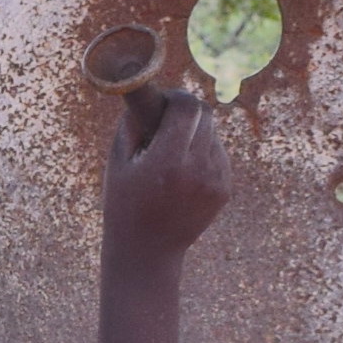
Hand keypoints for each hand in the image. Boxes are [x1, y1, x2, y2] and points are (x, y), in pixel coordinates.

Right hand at [102, 80, 232, 268]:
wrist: (147, 252)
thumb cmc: (124, 203)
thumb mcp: (117, 161)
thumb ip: (133, 122)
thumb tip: (148, 90)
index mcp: (168, 161)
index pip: (188, 107)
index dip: (176, 97)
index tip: (163, 101)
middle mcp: (198, 169)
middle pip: (205, 115)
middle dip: (187, 110)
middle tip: (166, 118)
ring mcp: (216, 180)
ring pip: (212, 133)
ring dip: (194, 132)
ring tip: (170, 153)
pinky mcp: (224, 189)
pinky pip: (217, 153)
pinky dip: (202, 152)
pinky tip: (181, 172)